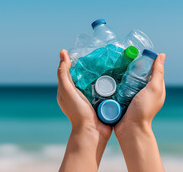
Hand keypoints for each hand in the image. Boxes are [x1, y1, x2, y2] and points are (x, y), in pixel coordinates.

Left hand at [57, 49, 111, 171]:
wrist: (92, 132)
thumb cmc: (77, 111)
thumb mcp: (67, 90)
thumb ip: (63, 73)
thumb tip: (63, 52)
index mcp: (69, 90)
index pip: (73, 71)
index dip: (79, 61)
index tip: (90, 51)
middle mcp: (80, 93)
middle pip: (88, 75)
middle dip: (96, 66)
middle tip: (106, 56)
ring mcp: (93, 98)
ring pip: (99, 81)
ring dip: (106, 74)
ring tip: (115, 63)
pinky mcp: (104, 102)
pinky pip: (108, 89)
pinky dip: (112, 83)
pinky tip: (119, 76)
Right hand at [114, 53, 165, 137]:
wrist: (130, 129)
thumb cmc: (144, 109)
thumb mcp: (154, 88)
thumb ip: (158, 72)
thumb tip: (162, 55)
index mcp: (154, 88)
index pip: (150, 69)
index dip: (144, 61)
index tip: (134, 53)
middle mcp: (144, 91)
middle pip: (136, 74)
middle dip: (129, 67)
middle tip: (119, 59)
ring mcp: (132, 96)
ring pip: (126, 80)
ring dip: (120, 75)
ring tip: (112, 67)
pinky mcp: (121, 100)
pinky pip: (118, 89)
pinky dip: (114, 83)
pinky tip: (108, 78)